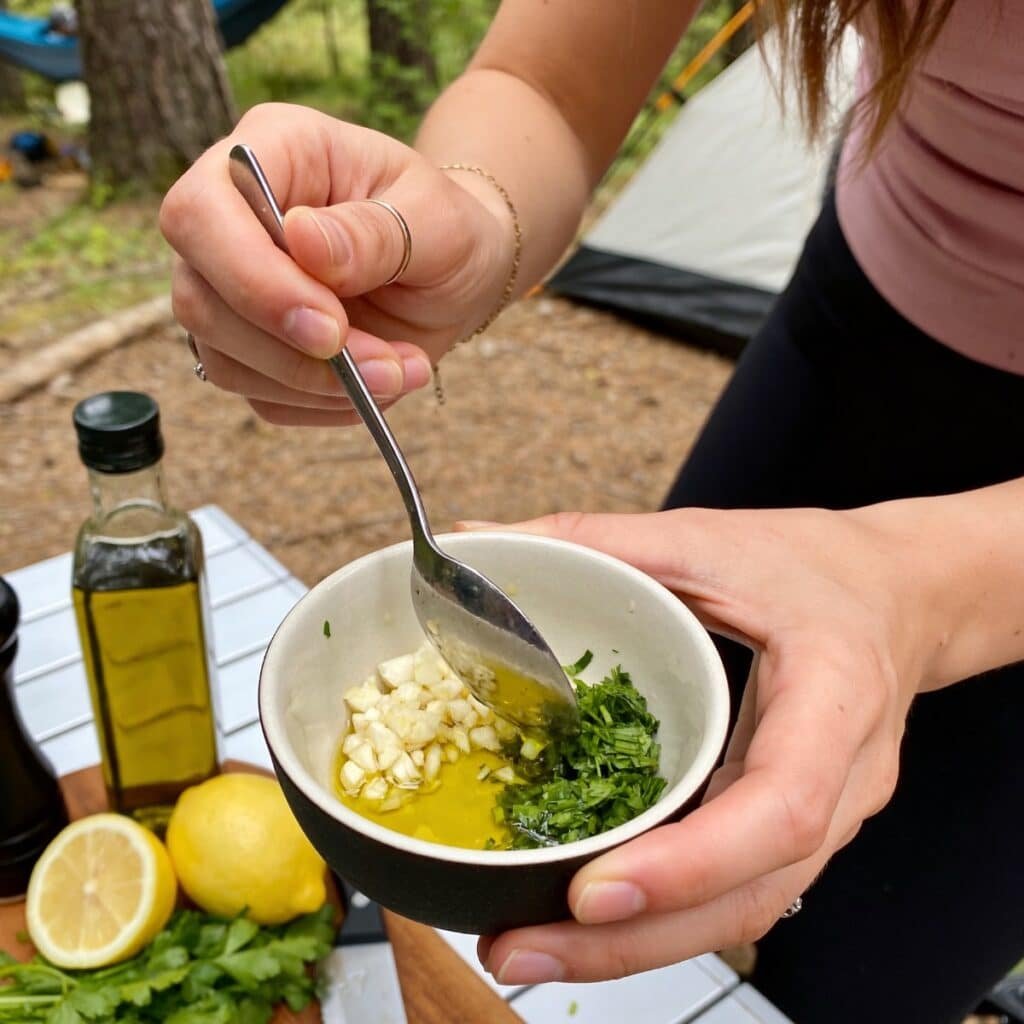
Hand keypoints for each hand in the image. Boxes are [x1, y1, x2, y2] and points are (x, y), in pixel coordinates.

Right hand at [160, 103, 513, 424]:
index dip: (250, 277)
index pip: (200, 211)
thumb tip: (303, 239)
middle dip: (292, 352)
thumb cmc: (445, 228)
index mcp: (272, 153)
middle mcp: (232, 220)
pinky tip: (379, 384)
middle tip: (383, 365)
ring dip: (317, 386)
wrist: (456, 274)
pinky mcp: (252, 351)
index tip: (329, 327)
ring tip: (401, 372)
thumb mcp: (436, 220)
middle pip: (198, 299)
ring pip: (224, 360)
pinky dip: (323, 404)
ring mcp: (232, 290)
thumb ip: (375, 232)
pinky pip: (262, 397)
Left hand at [460, 507, 935, 983]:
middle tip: (519, 948)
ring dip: (636, 947)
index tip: (591, 890)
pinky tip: (584, 919)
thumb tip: (477, 541)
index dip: (689, 864)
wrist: (901, 594)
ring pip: (740, 911)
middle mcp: (842, 780)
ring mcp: (825, 816)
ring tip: (529, 948)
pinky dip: (660, 917)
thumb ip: (598, 540)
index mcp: (835, 698)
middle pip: (750, 895)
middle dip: (633, 941)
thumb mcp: (709, 540)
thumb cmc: (815, 566)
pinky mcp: (791, 825)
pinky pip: (733, 889)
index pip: (781, 809)